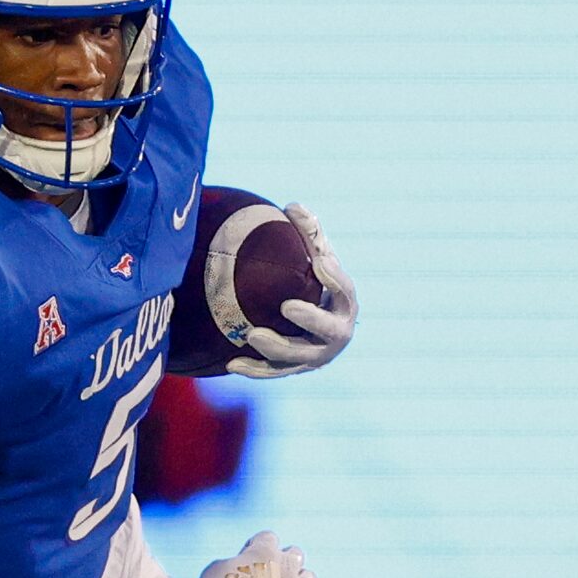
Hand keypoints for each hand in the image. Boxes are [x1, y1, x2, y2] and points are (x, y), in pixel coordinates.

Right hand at [189, 530, 319, 577]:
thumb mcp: (213, 572)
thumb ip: (232, 565)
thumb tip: (237, 570)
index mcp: (264, 552)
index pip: (267, 538)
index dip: (256, 547)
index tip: (246, 558)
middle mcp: (286, 568)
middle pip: (295, 555)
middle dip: (283, 562)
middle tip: (267, 577)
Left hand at [227, 204, 356, 378]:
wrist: (306, 322)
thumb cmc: (314, 282)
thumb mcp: (315, 257)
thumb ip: (309, 234)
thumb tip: (293, 205)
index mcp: (344, 304)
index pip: (346, 292)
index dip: (335, 279)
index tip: (320, 263)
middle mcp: (335, 334)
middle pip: (328, 331)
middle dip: (310, 319)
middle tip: (287, 306)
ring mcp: (314, 355)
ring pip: (299, 357)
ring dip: (277, 348)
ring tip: (252, 334)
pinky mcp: (292, 369)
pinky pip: (273, 372)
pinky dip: (255, 370)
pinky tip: (232, 364)